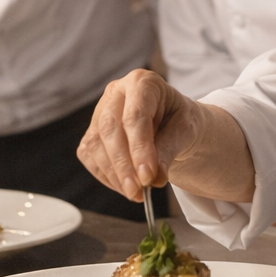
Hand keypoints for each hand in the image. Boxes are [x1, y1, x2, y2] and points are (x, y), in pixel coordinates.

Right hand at [77, 69, 203, 200]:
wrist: (171, 124)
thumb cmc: (179, 121)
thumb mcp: (185, 130)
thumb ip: (170, 149)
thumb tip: (155, 177)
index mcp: (142, 82)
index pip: (135, 116)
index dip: (140, 148)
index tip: (148, 177)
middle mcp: (116, 92)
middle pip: (110, 129)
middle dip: (123, 165)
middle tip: (138, 190)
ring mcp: (99, 111)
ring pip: (95, 144)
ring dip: (114, 175)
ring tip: (136, 193)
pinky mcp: (92, 132)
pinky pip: (89, 156)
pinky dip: (105, 176)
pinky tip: (124, 187)